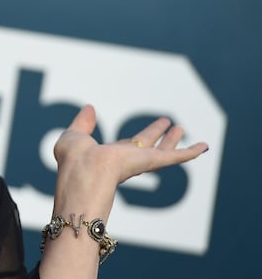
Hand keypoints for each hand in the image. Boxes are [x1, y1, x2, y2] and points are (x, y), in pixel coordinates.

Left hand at [54, 105, 208, 186]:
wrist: (84, 170)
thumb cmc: (74, 159)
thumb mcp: (75, 135)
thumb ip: (83, 123)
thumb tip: (89, 108)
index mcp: (108, 156)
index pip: (127, 146)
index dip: (136, 139)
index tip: (146, 131)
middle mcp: (126, 161)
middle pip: (147, 147)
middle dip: (157, 136)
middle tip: (170, 125)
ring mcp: (140, 162)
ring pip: (162, 151)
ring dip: (172, 140)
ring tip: (181, 128)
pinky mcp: (152, 162)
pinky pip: (177, 157)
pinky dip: (191, 152)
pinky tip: (203, 146)